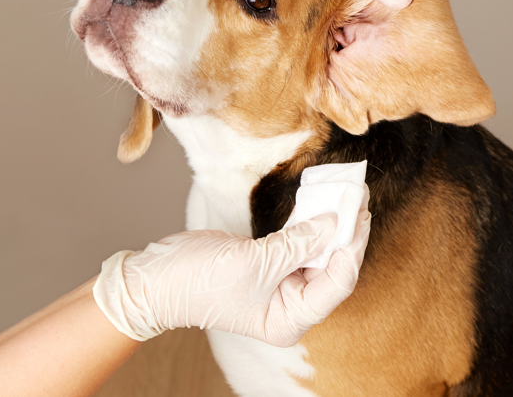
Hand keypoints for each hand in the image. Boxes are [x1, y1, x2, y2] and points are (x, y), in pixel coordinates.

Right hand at [93, 210, 371, 347]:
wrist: (154, 279)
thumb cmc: (197, 282)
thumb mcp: (255, 261)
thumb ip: (298, 243)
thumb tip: (334, 222)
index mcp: (291, 319)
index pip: (337, 283)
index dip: (351, 247)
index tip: (358, 212)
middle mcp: (291, 306)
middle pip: (333, 267)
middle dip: (346, 233)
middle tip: (357, 196)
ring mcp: (281, 286)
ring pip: (319, 253)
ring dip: (330, 224)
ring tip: (345, 194)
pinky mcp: (269, 265)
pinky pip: (299, 243)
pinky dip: (308, 224)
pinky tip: (319, 203)